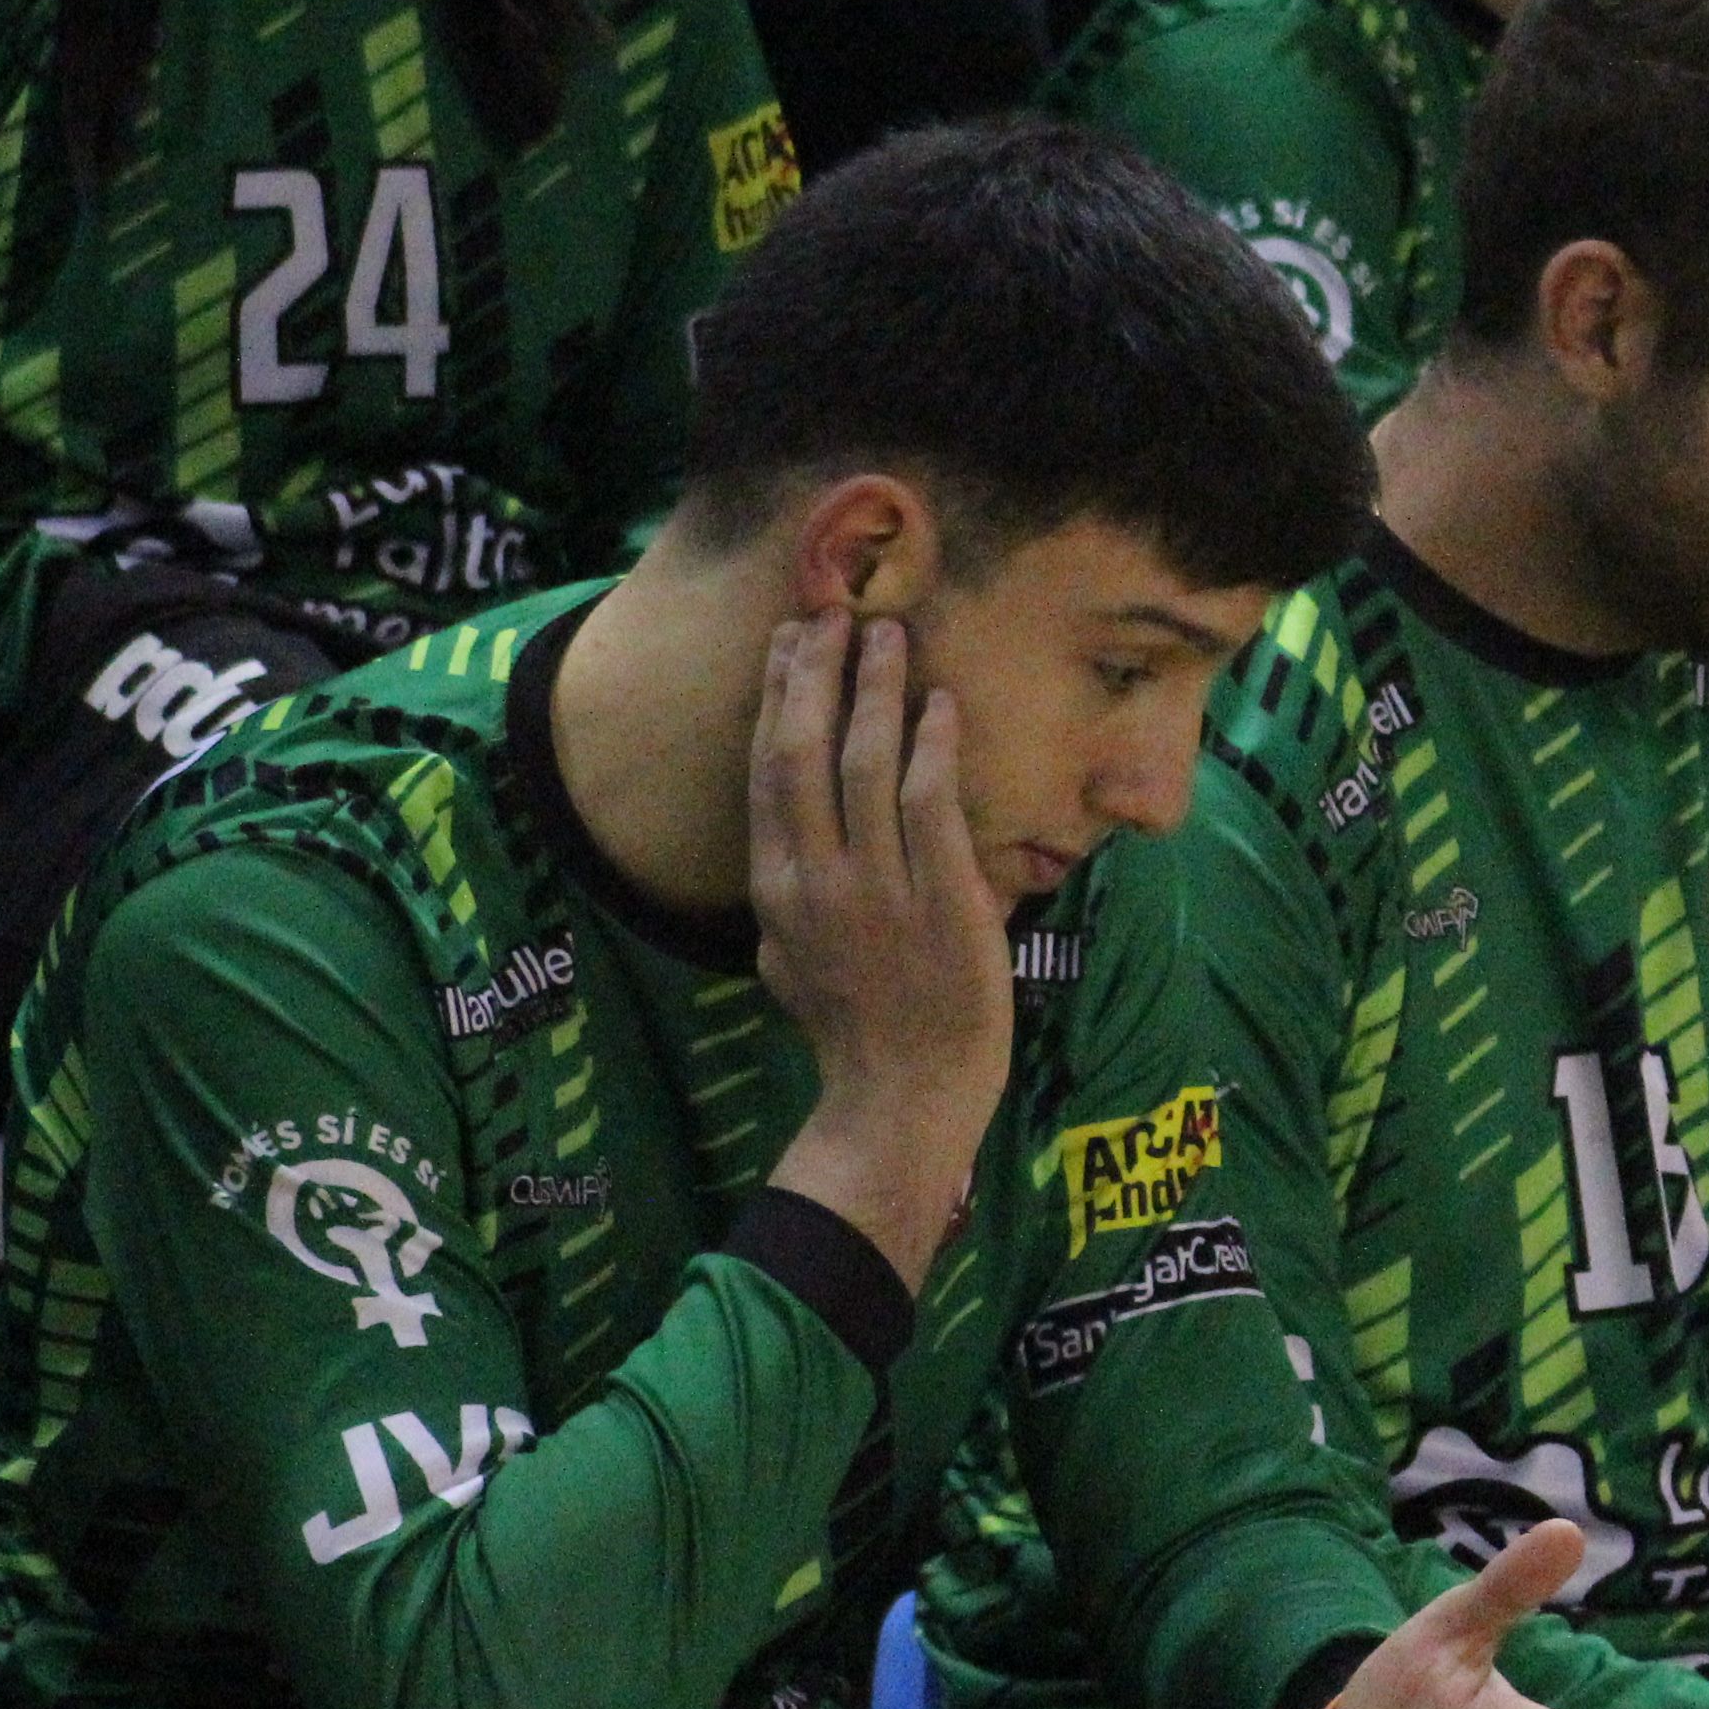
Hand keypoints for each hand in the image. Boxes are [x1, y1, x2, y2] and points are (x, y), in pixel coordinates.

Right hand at [750, 616, 1021, 1289]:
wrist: (902, 1098)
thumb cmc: (856, 1035)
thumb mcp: (793, 965)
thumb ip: (786, 910)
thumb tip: (783, 866)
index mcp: (778, 890)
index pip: (766, 773)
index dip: (776, 700)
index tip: (788, 643)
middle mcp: (815, 880)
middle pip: (801, 752)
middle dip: (814, 674)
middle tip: (830, 611)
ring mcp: (876, 889)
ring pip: (865, 765)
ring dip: (876, 691)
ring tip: (889, 632)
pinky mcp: (940, 900)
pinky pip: (931, 805)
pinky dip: (933, 746)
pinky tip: (941, 701)